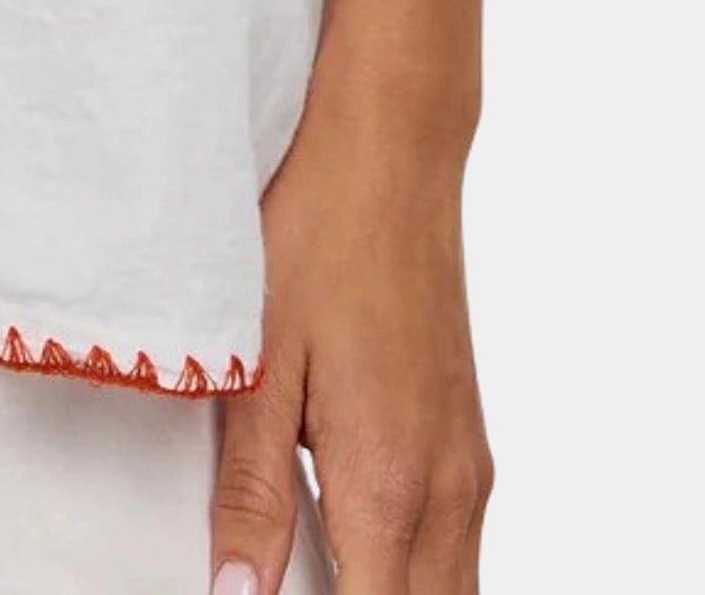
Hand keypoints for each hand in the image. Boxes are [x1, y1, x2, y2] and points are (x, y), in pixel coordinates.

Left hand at [209, 100, 492, 591]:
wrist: (391, 154)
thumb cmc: (320, 237)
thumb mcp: (258, 365)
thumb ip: (251, 493)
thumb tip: (234, 594)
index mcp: (388, 485)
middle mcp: (447, 489)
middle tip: (292, 586)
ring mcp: (469, 466)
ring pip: (457, 592)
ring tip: (326, 571)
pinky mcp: (469, 440)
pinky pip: (459, 550)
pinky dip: (417, 574)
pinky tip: (360, 552)